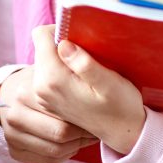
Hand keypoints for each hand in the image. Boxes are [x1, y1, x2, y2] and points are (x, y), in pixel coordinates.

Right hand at [0, 64, 99, 162]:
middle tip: (94, 128)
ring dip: (76, 146)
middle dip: (82, 133)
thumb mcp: (47, 67)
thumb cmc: (36, 81)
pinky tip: (70, 144)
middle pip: (60, 134)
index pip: (62, 112)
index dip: (85, 116)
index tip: (96, 113)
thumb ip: (62, 63)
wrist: (9, 94)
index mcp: (25, 92)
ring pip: (56, 151)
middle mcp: (15, 115)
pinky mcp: (14, 150)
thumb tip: (76, 51)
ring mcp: (12, 135)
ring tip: (85, 137)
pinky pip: (48, 160)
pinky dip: (64, 155)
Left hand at [29, 25, 145, 155]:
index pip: (40, 35)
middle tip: (88, 55)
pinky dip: (62, 69)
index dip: (60, 29)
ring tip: (86, 69)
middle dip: (62, 44)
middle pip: (41, 46)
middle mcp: (40, 88)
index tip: (81, 38)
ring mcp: (42, 96)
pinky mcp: (46, 99)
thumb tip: (63, 44)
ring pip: (44, 58)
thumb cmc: (121, 106)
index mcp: (52, 79)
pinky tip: (81, 80)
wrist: (122, 133)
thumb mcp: (110, 83)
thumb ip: (85, 64)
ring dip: (63, 57)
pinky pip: (47, 72)